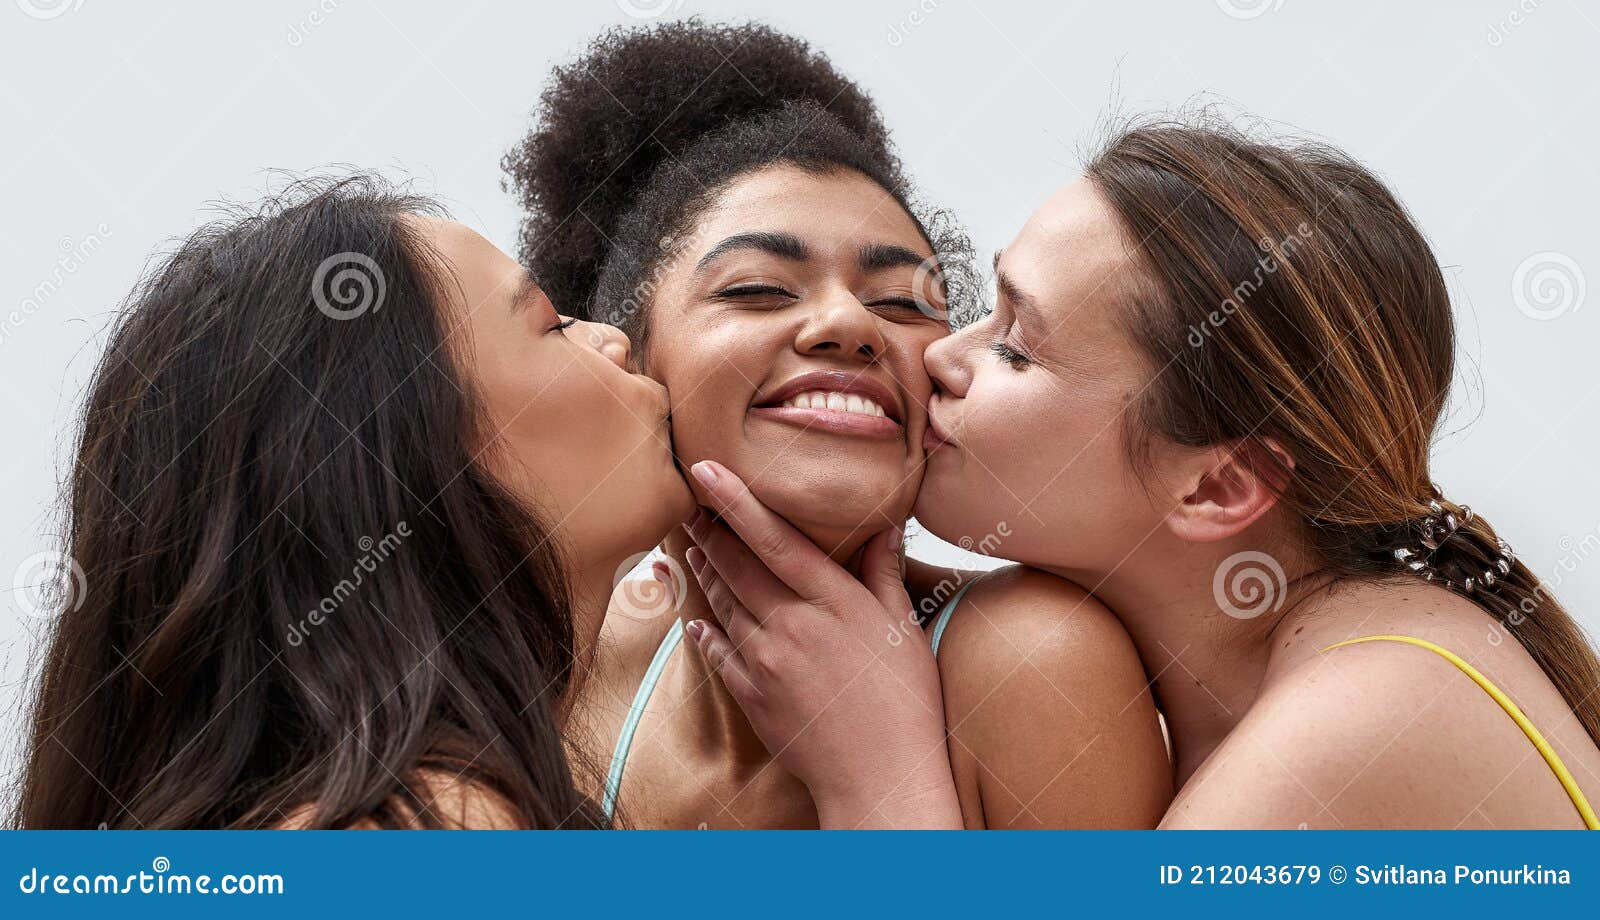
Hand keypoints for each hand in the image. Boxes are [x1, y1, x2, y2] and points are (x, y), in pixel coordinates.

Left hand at [680, 459, 961, 828]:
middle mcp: (792, 625)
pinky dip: (705, 630)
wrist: (880, 778)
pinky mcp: (752, 695)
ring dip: (705, 572)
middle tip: (689, 504)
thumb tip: (885, 524)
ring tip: (693, 548)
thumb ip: (883, 574)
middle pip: (737, 566)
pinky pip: (717, 652)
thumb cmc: (905, 702)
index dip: (736, 502)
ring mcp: (766, 662)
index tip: (706, 470)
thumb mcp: (904, 630)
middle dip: (709, 531)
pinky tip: (697, 619)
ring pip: (723, 604)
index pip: (775, 539)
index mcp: (834, 602)